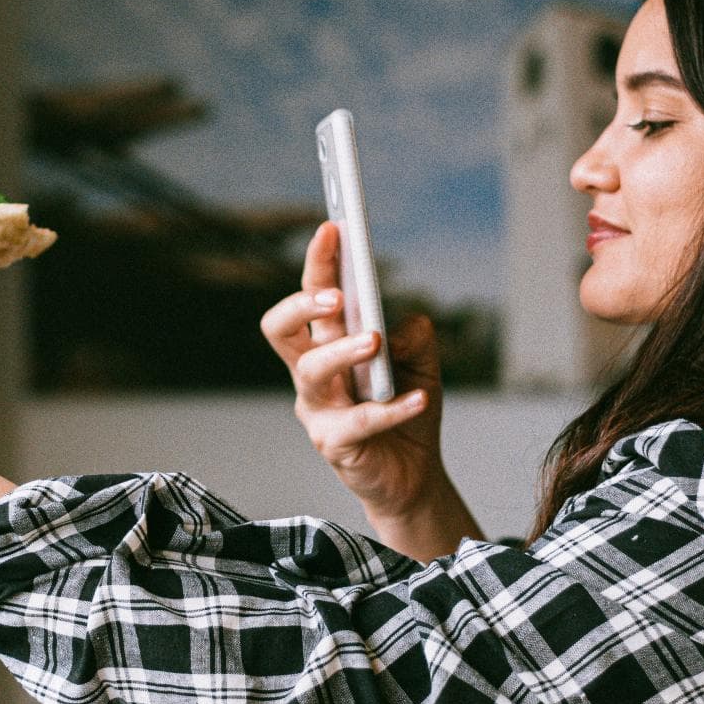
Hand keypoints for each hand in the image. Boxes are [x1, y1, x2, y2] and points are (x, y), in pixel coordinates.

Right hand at [261, 222, 450, 526]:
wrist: (413, 475)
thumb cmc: (405, 409)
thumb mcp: (421, 362)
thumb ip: (413, 335)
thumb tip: (396, 325)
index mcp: (327, 344)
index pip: (312, 298)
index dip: (317, 262)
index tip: (333, 228)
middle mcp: (312, 374)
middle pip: (282, 330)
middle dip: (302, 304)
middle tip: (337, 294)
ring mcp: (318, 410)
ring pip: (311, 372)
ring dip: (343, 351)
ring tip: (374, 340)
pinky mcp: (333, 445)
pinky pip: (357, 422)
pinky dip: (391, 407)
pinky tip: (419, 397)